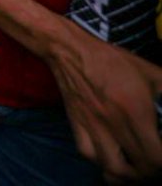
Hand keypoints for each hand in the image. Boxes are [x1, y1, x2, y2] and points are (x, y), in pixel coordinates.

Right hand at [47, 22, 161, 181]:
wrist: (71, 51)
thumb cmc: (113, 61)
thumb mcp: (151, 74)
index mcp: (135, 111)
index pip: (155, 158)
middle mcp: (112, 124)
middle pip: (136, 170)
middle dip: (151, 174)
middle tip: (156, 165)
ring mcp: (92, 127)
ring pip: (110, 169)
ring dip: (127, 174)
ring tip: (135, 168)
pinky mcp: (77, 125)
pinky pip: (89, 155)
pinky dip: (102, 162)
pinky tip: (110, 156)